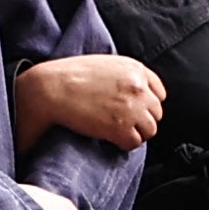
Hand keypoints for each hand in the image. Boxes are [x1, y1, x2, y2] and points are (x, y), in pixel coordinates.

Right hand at [12, 54, 164, 150]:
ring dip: (135, 134)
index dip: (146, 105)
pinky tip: (110, 140)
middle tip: (122, 125)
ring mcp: (131, 108)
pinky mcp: (120, 127)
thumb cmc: (67, 76)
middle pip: (156, 114)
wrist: (49, 89)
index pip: (159, 94)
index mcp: (135, 69)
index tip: (134, 112)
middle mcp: (138, 87)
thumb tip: (129, 92)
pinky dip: (123, 144)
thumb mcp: (102, 65)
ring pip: (149, 130)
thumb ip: (122, 76)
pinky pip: (134, 143)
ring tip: (116, 134)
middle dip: (141, 120)